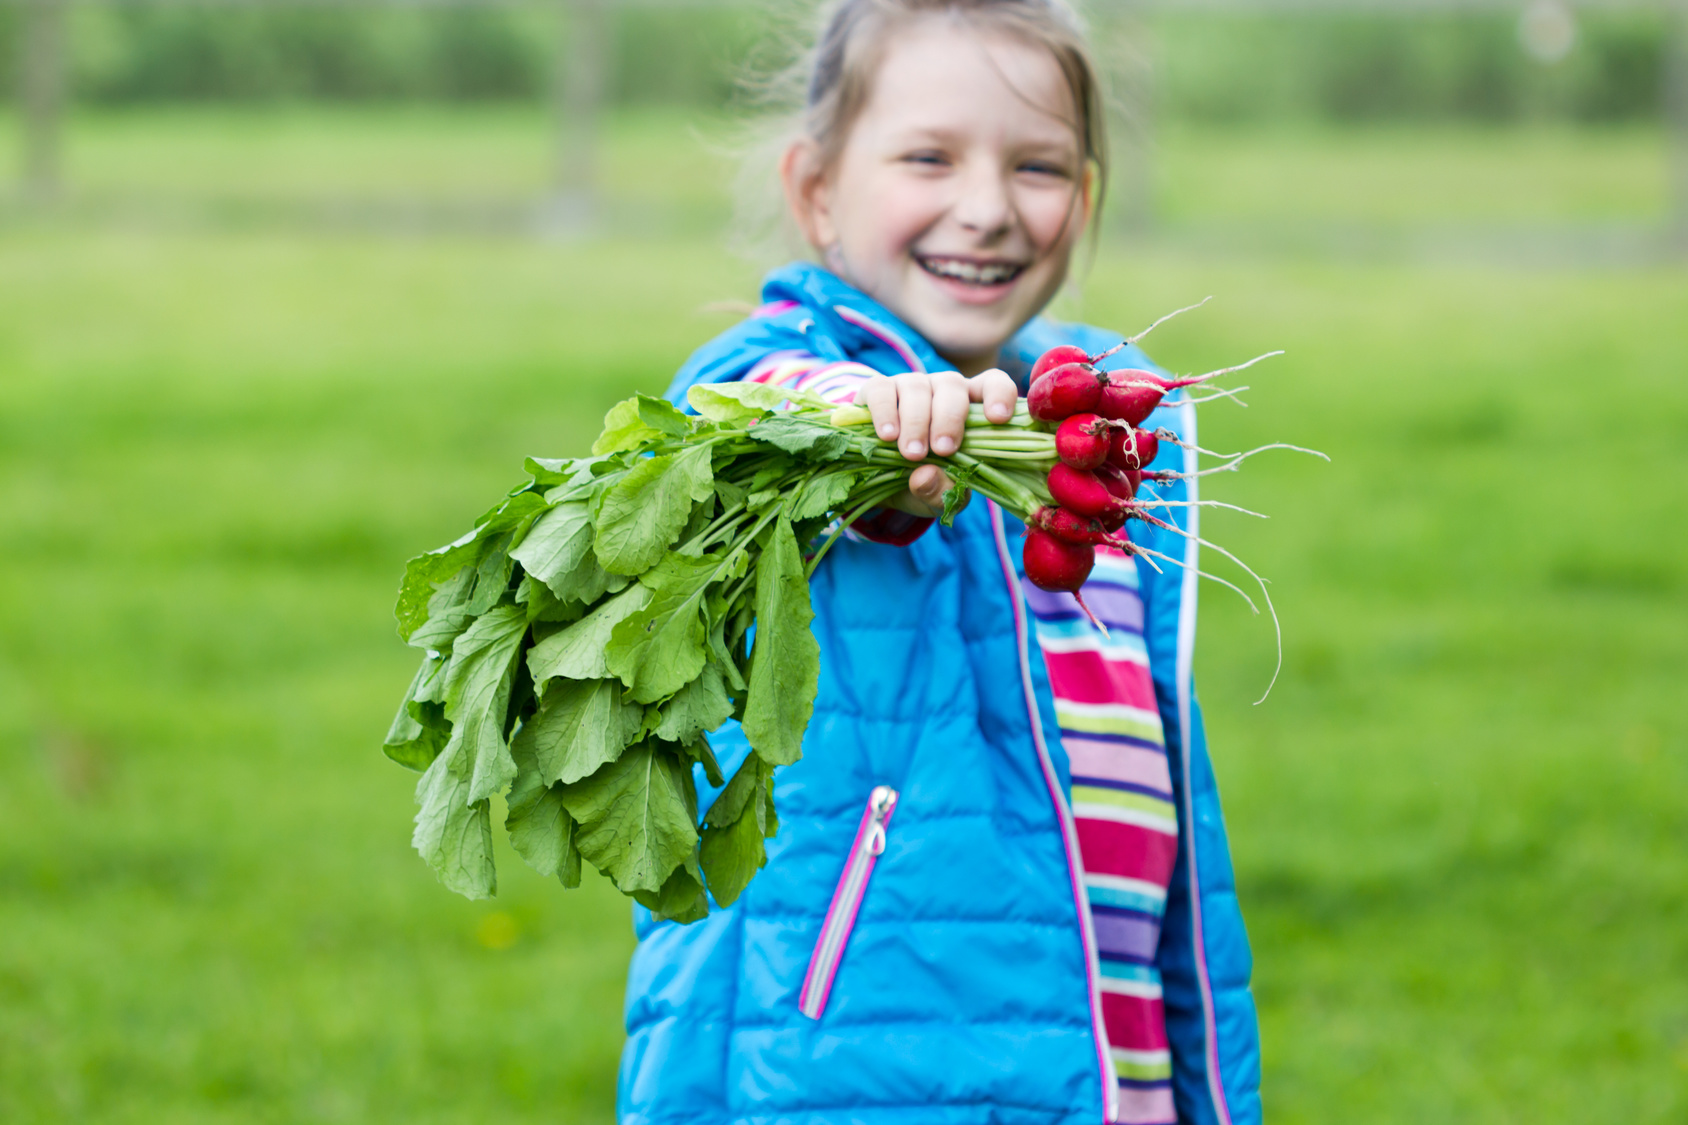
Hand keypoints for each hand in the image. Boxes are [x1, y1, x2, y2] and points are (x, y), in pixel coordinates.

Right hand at [855, 369, 1018, 518]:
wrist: (876, 478)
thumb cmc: (921, 481)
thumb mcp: (936, 497)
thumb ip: (940, 493)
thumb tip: (926, 476)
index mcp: (970, 408)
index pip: (993, 383)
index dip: (999, 394)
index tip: (998, 418)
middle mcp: (942, 390)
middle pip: (952, 385)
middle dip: (949, 418)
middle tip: (943, 450)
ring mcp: (909, 386)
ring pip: (917, 387)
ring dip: (916, 421)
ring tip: (911, 453)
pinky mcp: (877, 390)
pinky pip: (882, 391)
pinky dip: (885, 411)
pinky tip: (887, 436)